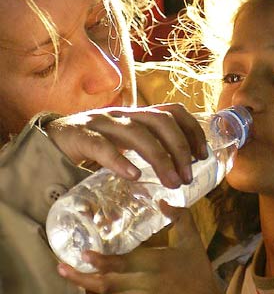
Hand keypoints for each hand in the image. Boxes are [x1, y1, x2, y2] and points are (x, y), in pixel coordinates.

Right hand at [45, 104, 207, 188]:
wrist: (51, 140)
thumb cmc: (95, 146)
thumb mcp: (126, 144)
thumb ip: (147, 150)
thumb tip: (179, 172)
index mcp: (137, 115)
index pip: (172, 111)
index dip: (191, 130)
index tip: (202, 154)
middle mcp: (123, 114)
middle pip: (160, 121)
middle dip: (179, 148)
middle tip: (186, 177)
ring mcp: (100, 122)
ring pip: (136, 132)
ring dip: (159, 158)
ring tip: (171, 182)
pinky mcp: (79, 135)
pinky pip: (100, 145)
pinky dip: (119, 160)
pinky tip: (133, 176)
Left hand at [58, 202, 240, 293]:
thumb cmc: (197, 273)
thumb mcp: (193, 242)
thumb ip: (180, 218)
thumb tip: (162, 200)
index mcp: (154, 265)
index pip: (123, 264)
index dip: (102, 262)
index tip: (83, 254)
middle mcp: (140, 283)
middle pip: (106, 283)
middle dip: (82, 277)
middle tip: (60, 267)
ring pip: (106, 291)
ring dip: (84, 283)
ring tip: (65, 272)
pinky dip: (99, 285)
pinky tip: (88, 276)